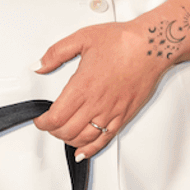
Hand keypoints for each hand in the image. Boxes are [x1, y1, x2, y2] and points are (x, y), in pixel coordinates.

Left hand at [34, 21, 164, 156]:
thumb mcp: (82, 38)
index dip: (43, 123)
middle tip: (50, 125)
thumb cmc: (122, 41)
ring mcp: (111, 112)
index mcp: (82, 86)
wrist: (150, 47)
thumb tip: (38, 65)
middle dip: (53, 131)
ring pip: (84, 139)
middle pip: (67, 131)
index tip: (40, 119)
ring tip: (63, 134)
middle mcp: (96, 103)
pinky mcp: (123, 116)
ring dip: (69, 140)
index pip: (56, 117)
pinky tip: (83, 151)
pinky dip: (90, 149)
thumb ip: (55, 53)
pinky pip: (104, 139)